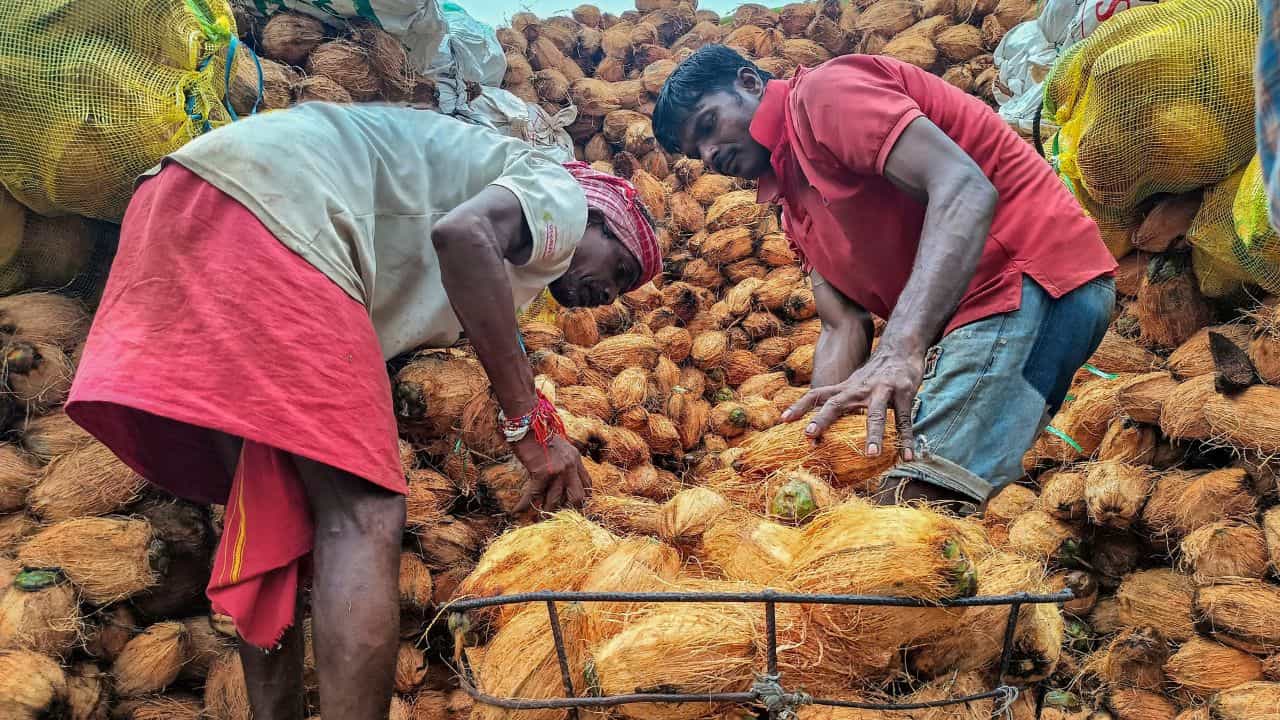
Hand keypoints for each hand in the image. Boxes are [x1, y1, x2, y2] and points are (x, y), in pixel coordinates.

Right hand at [511, 433, 590, 510]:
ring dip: (546, 510)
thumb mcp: (559, 444)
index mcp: (576, 459)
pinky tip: (517, 511)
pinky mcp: (541, 473)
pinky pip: (533, 495)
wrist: (528, 422)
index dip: (584, 496)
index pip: (587, 483)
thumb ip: (563, 459)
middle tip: (561, 515)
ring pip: (555, 501)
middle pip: (577, 497)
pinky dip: (524, 505)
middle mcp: (570, 466)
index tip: (577, 504)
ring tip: (539, 515)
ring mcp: (557, 471)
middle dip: (570, 509)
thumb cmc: (539, 431)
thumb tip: (557, 474)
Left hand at [780, 348, 923, 459]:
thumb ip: (841, 401)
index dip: (799, 406)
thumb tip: (822, 426)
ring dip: (874, 434)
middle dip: (822, 418)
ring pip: (876, 414)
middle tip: (809, 435)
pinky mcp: (903, 393)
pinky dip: (906, 440)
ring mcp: (882, 390)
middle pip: (837, 404)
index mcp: (845, 388)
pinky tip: (907, 456)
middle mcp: (859, 389)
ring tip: (871, 454)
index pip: (817, 395)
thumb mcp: (853, 384)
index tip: (783, 420)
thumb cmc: (874, 374)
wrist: (901, 349)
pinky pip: (904, 420)